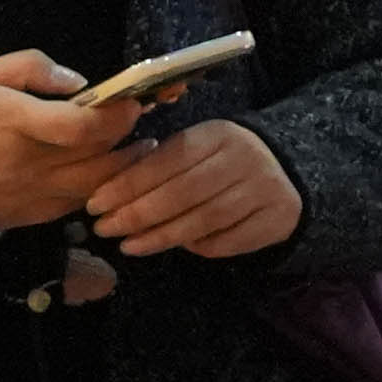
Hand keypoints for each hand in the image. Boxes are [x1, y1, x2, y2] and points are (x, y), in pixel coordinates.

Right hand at [0, 51, 141, 231]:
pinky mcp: (28, 215)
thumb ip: (31, 68)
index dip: (115, 115)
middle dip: (127, 136)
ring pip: (94, 186)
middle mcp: (25, 162)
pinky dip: (97, 189)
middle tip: (139, 119)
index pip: (79, 126)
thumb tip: (80, 82)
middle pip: (96, 156)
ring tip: (139, 147)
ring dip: (124, 167)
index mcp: (12, 122)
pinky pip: (75, 204)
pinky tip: (106, 172)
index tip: (132, 100)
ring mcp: (28, 193)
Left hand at [85, 114, 308, 260]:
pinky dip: (197, 246)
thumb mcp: (195, 150)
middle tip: (106, 230)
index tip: (96, 204)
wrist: (286, 172)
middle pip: (184, 192)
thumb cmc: (222, 161)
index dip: (129, 184)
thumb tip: (109, 194)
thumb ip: (160, 165)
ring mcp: (265, 190)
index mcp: (219, 134)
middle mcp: (245, 158)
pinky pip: (228, 241)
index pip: (168, 160)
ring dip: (161, 236)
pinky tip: (174, 247)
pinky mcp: (277, 219)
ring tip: (129, 246)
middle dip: (138, 214)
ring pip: (204, 220)